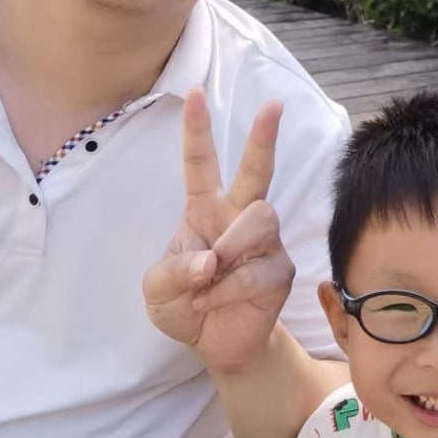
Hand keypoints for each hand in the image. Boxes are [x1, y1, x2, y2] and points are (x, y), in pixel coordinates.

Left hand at [144, 89, 295, 373]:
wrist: (215, 344)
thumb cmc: (185, 305)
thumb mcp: (158, 288)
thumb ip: (173, 271)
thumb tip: (209, 262)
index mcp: (204, 210)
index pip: (201, 163)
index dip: (197, 129)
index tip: (194, 92)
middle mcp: (237, 218)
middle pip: (257, 171)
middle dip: (264, 138)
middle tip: (273, 105)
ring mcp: (264, 244)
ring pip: (261, 217)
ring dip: (231, 247)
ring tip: (210, 275)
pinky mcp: (280, 271)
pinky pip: (259, 268)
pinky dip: (228, 289)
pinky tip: (213, 302)